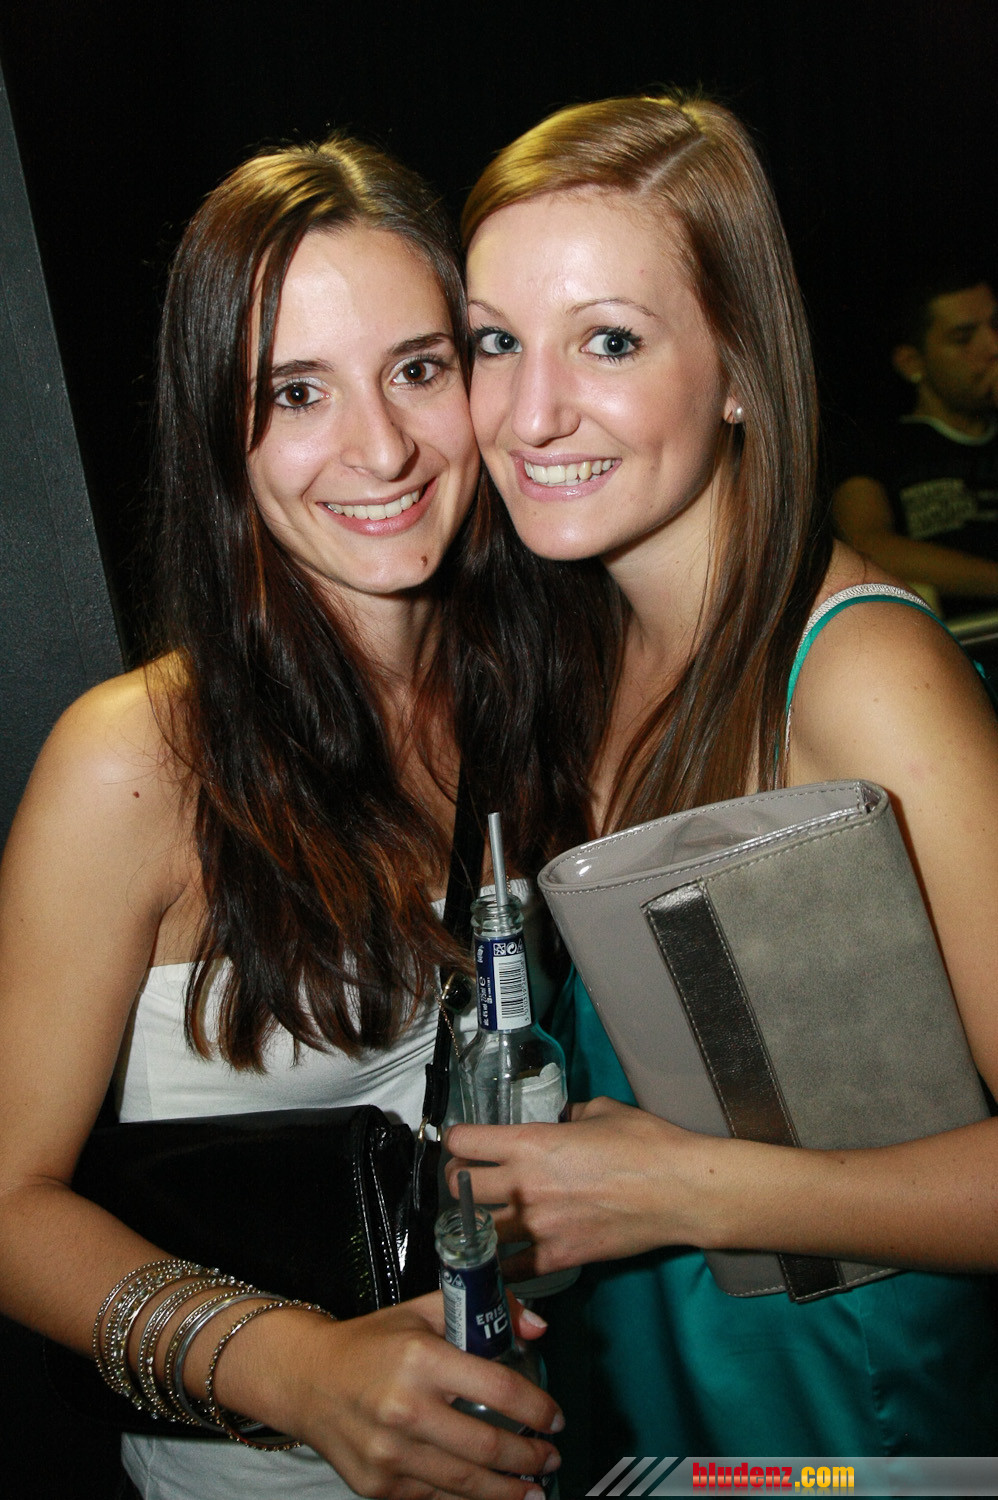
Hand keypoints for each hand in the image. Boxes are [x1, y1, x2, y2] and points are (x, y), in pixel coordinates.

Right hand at [237, 1292, 562, 1499]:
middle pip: (487, 1445)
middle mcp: (405, 1408)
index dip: (537, 1408)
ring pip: (466, 1483)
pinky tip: (491, 1495)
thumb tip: (535, 1325)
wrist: (306, 1378)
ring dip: (509, 1490)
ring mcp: (390, 1453)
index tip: (554, 1417)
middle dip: (530, 1456)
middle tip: (550, 1457)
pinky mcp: (378, 1484)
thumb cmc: (369, 1343)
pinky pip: (435, 1498)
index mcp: (421, 1358)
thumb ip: (480, 1310)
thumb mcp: (422, 1311)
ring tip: (533, 1488)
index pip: (499, 1389)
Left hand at [446, 1096, 700, 1278]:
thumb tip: (559, 1121)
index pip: (464, 1141)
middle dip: (459, 1181)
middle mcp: (523, 1185)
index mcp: (529, 1143)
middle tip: (469, 1179)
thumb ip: (568, 1116)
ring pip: (476, 1231)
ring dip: (475, 1223)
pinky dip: (502, 1262)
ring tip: (484, 1217)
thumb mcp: (600, 1111)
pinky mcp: (556, 1258)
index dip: (457, 1139)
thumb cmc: (645, 1144)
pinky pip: (509, 1268)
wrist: (679, 1191)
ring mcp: (538, 1226)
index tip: (463, 1142)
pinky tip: (506, 1253)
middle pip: (459, 1187)